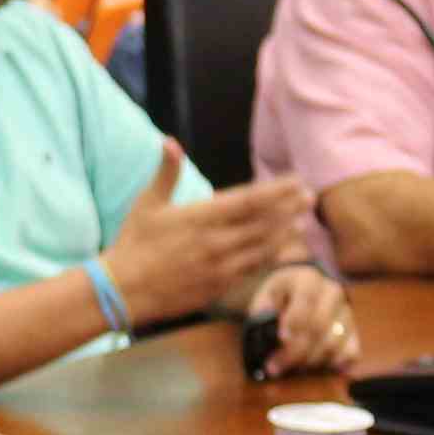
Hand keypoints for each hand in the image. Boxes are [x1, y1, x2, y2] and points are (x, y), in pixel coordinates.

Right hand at [97, 142, 313, 325]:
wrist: (123, 291)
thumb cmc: (133, 244)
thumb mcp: (147, 204)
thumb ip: (165, 173)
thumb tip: (170, 142)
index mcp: (200, 217)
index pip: (249, 200)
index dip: (277, 190)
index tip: (296, 180)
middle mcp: (215, 242)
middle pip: (263, 222)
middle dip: (290, 208)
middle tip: (311, 197)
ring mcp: (219, 267)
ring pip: (262, 247)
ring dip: (286, 233)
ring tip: (304, 222)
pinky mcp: (218, 287)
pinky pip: (252, 269)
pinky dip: (271, 258)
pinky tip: (284, 250)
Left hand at [241, 263, 355, 371]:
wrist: (304, 292)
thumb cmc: (280, 297)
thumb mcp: (266, 295)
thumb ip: (262, 309)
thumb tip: (262, 327)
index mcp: (308, 279)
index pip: (306, 299)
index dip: (295, 320)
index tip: (282, 338)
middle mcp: (332, 293)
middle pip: (318, 326)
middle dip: (295, 352)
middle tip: (274, 368)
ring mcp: (346, 313)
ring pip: (333, 344)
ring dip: (309, 363)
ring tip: (289, 371)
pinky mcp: (354, 333)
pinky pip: (350, 354)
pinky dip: (332, 366)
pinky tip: (313, 370)